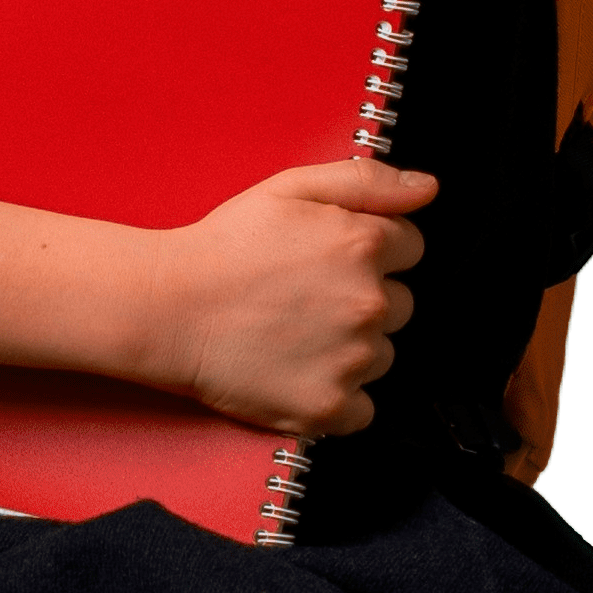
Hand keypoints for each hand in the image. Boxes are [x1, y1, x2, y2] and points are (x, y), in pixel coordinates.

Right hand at [150, 158, 434, 438]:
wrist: (166, 309)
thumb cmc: (222, 247)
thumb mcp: (291, 188)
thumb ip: (366, 181)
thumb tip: (426, 188)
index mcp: (364, 245)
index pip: (412, 249)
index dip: (373, 251)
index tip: (333, 261)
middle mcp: (369, 304)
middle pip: (402, 306)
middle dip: (365, 300)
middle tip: (308, 299)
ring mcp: (351, 360)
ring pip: (383, 356)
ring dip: (353, 349)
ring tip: (297, 335)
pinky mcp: (329, 407)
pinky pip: (363, 410)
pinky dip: (339, 399)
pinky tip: (300, 373)